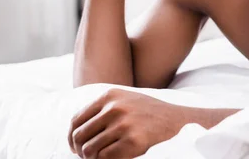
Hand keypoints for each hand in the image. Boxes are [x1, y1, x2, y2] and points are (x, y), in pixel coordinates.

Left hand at [68, 89, 183, 158]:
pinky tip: (113, 158)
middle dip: (80, 150)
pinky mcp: (133, 141)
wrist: (176, 120)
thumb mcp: (123, 100)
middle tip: (86, 157)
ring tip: (100, 158)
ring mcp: (123, 124)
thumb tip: (74, 130)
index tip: (75, 147)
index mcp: (108, 96)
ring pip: (90, 149)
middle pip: (80, 136)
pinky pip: (105, 158)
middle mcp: (114, 108)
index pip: (76, 120)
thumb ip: (101, 108)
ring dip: (92, 158)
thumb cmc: (147, 112)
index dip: (72, 137)